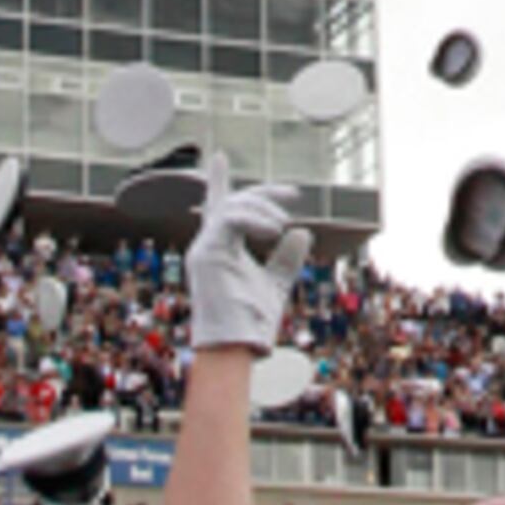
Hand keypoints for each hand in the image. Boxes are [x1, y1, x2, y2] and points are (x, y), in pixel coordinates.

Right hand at [186, 179, 302, 357]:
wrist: (237, 348)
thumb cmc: (251, 321)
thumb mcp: (276, 282)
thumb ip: (286, 258)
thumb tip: (302, 231)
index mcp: (220, 250)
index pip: (219, 208)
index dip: (219, 181)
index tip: (218, 156)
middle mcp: (207, 246)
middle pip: (230, 202)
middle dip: (262, 194)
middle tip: (293, 193)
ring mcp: (202, 249)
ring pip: (231, 208)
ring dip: (262, 209)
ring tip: (282, 225)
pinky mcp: (205, 255)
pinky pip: (229, 220)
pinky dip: (254, 219)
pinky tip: (274, 230)